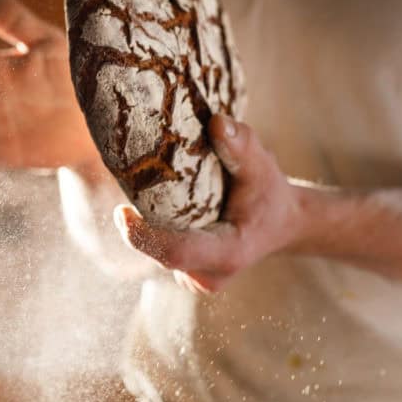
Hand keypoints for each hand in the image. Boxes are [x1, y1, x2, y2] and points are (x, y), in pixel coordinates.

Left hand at [114, 115, 305, 292]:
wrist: (280, 223)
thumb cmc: (269, 194)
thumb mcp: (262, 166)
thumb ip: (242, 145)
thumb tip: (217, 121)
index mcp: (229, 253)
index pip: (177, 252)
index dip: (144, 237)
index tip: (121, 212)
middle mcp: (209, 275)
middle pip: (159, 251)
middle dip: (139, 224)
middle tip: (128, 184)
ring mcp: (196, 279)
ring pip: (156, 252)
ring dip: (145, 225)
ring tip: (145, 191)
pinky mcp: (186, 273)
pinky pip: (158, 252)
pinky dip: (152, 230)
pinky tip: (158, 206)